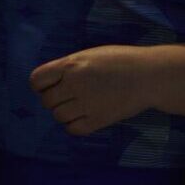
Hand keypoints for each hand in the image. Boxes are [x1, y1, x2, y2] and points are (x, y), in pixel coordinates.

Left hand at [30, 44, 160, 136]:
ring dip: (64, 112)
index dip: (41, 84)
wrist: (148, 76)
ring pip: (58, 116)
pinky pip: (73, 129)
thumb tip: (50, 81)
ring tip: (78, 105)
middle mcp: (75, 85)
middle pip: (46, 100)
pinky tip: (83, 116)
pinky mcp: (98, 120)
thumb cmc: (119, 61)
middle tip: (68, 95)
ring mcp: (86, 104)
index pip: (36, 80)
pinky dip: (74, 125)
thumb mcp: (89, 55)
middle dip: (54, 98)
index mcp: (71, 65)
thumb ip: (67, 67)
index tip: (51, 85)